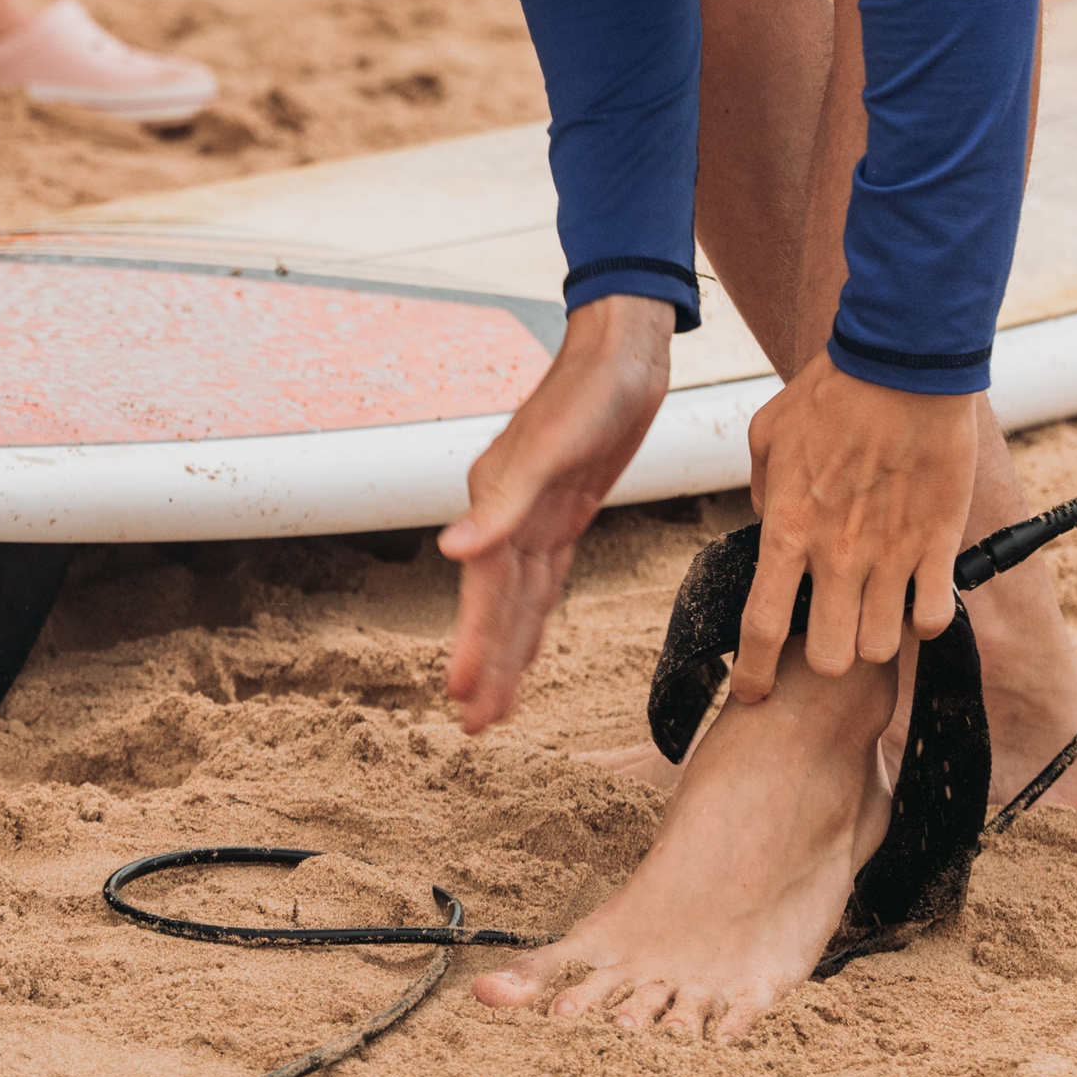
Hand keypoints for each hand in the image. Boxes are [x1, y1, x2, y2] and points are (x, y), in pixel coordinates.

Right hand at [437, 295, 670, 734]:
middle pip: (497, 605)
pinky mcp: (565, 511)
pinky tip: (529, 644)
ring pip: (519, 599)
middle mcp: (507, 512)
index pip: (485, 589)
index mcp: (497, 500)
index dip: (476, 644)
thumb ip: (502, 503)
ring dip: (507, 650)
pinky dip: (534, 615)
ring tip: (495, 706)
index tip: (464, 698)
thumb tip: (451, 555)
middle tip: (475, 727)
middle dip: (488, 664)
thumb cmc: (590, 389)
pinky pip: (544, 578)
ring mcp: (535, 513)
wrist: (626, 348)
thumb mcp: (552, 447)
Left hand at [734, 361, 977, 700]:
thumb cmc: (831, 391)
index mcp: (788, 529)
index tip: (754, 693)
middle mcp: (837, 555)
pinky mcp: (938, 545)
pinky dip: (924, 619)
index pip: (761, 627)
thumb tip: (768, 520)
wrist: (902, 365)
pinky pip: (934, 619)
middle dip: (826, 657)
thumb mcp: (769, 433)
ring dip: (875, 637)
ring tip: (875, 608)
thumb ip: (761, 487)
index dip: (753, 675)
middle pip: (828, 658)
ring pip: (881, 648)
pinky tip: (916, 595)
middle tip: (831, 629)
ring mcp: (892, 556)